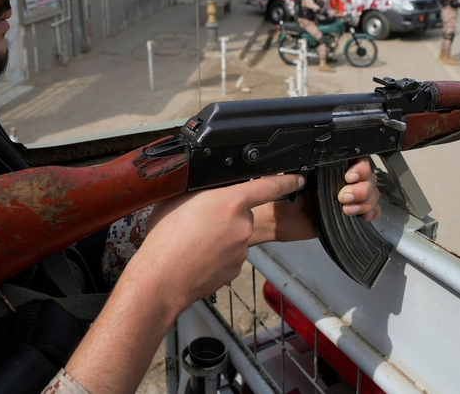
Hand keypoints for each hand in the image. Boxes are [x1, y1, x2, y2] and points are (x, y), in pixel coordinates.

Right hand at [135, 174, 303, 314]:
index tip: (297, 180)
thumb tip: (211, 188)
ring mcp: (242, 249)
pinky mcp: (236, 269)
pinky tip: (199, 255)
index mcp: (232, 201)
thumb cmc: (165, 238)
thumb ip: (203, 189)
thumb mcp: (180, 198)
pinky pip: (231, 254)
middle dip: (226, 214)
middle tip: (200, 220)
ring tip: (194, 241)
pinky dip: (218, 254)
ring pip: (236, 235)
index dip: (286, 181)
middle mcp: (243, 225)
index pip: (270, 186)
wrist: (161, 279)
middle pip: (242, 212)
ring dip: (221, 235)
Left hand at [248, 158, 379, 244]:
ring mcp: (349, 197)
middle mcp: (343, 180)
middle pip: (369, 177)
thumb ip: (300, 165)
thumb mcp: (290, 175)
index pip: (357, 159)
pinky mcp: (350, 214)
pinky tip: (364, 215)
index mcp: (331, 166)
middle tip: (343, 195)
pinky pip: (372, 210)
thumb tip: (309, 158)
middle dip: (361, 188)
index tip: (349, 176)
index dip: (360, 167)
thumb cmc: (283, 195)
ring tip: (346, 209)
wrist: (280, 220)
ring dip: (365, 201)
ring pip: (372, 193)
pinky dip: (372, 211)